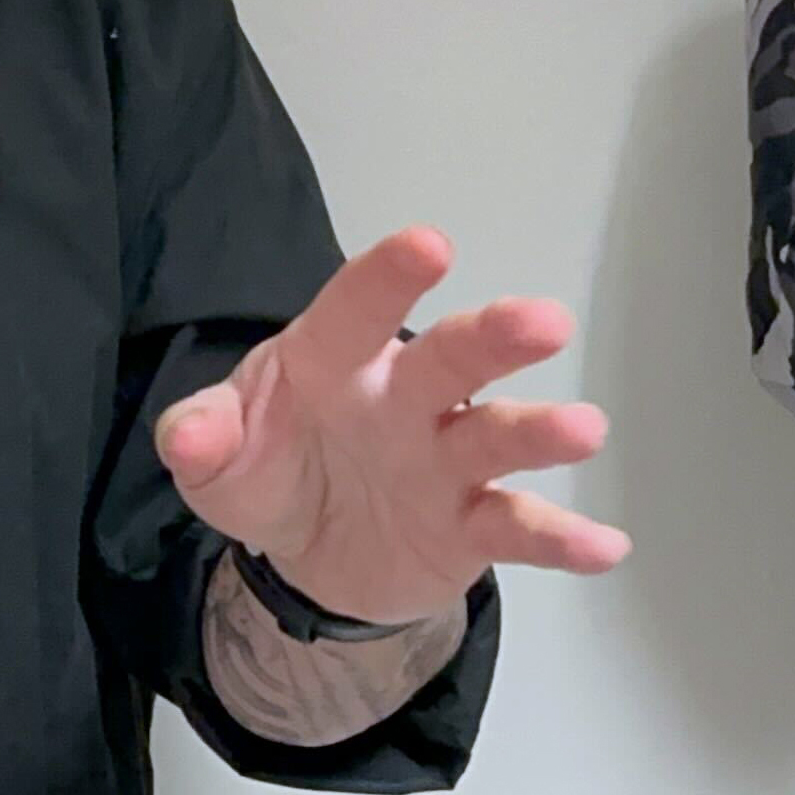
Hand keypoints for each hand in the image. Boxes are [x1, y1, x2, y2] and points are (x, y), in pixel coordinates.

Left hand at [153, 225, 627, 627]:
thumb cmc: (272, 464)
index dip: (386, 281)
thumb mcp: (219, 457)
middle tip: (543, 322)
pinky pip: (520, 529)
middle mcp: (402, 400)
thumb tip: (187, 437)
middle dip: (493, 339)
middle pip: (451, 361)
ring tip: (584, 430)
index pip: (355, 313)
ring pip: (496, 436)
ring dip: (537, 433)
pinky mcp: (471, 526)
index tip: (428, 244)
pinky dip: (562, 539)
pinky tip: (607, 546)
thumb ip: (202, 438)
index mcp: (334, 363)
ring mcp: (444, 461)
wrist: (311, 549)